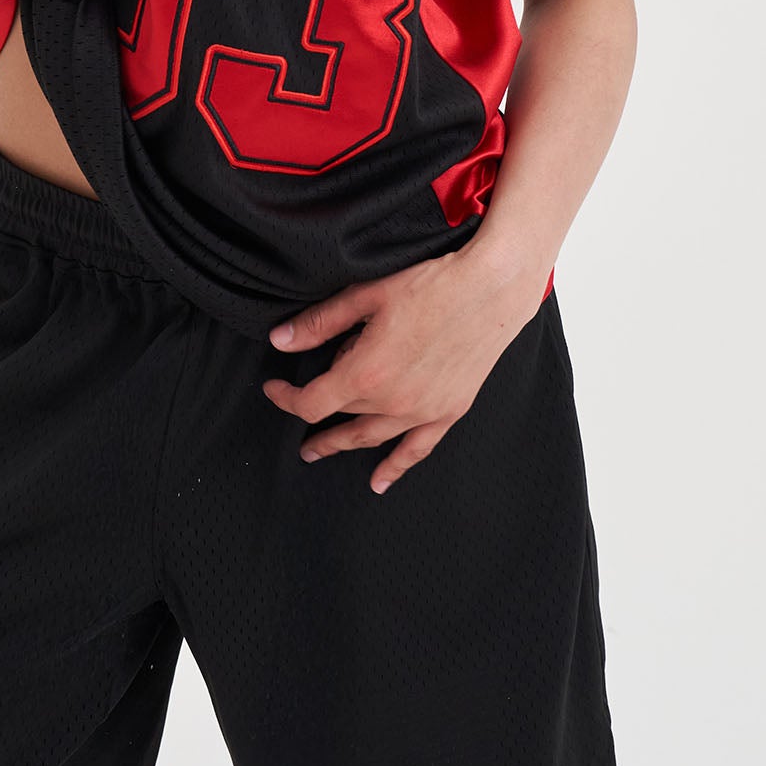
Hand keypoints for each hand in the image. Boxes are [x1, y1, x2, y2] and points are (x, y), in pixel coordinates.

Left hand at [260, 242, 553, 493]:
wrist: (491, 288)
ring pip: (371, 437)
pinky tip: (379, 482)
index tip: (274, 388)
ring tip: (319, 451)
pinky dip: (396, 467)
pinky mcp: (449, 410)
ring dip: (342, 445)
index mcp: (366, 371)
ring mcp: (423, 410)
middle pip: (341, 416)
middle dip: (314, 415)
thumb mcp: (367, 295)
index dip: (286, 399)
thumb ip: (321, 323)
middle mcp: (392, 400)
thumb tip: (280, 339)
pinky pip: (417, 449)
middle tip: (296, 418)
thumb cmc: (432, 283)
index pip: (312, 402)